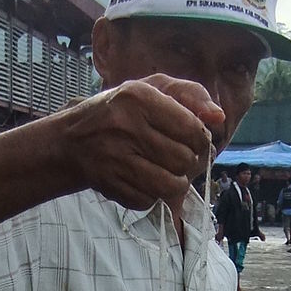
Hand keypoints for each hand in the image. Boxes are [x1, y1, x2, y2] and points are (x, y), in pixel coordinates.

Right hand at [60, 77, 224, 209]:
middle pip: (183, 160)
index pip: (192, 128)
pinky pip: (147, 200)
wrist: (71, 141)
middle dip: (187, 164)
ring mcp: (114, 158)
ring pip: (169, 186)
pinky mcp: (108, 183)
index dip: (200, 140)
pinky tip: (143, 181)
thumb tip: (218, 116)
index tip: (193, 141)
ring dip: (175, 184)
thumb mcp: (152, 89)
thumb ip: (189, 95)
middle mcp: (125, 126)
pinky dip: (151, 196)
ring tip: (168, 175)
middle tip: (177, 159)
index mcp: (139, 97)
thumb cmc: (121, 111)